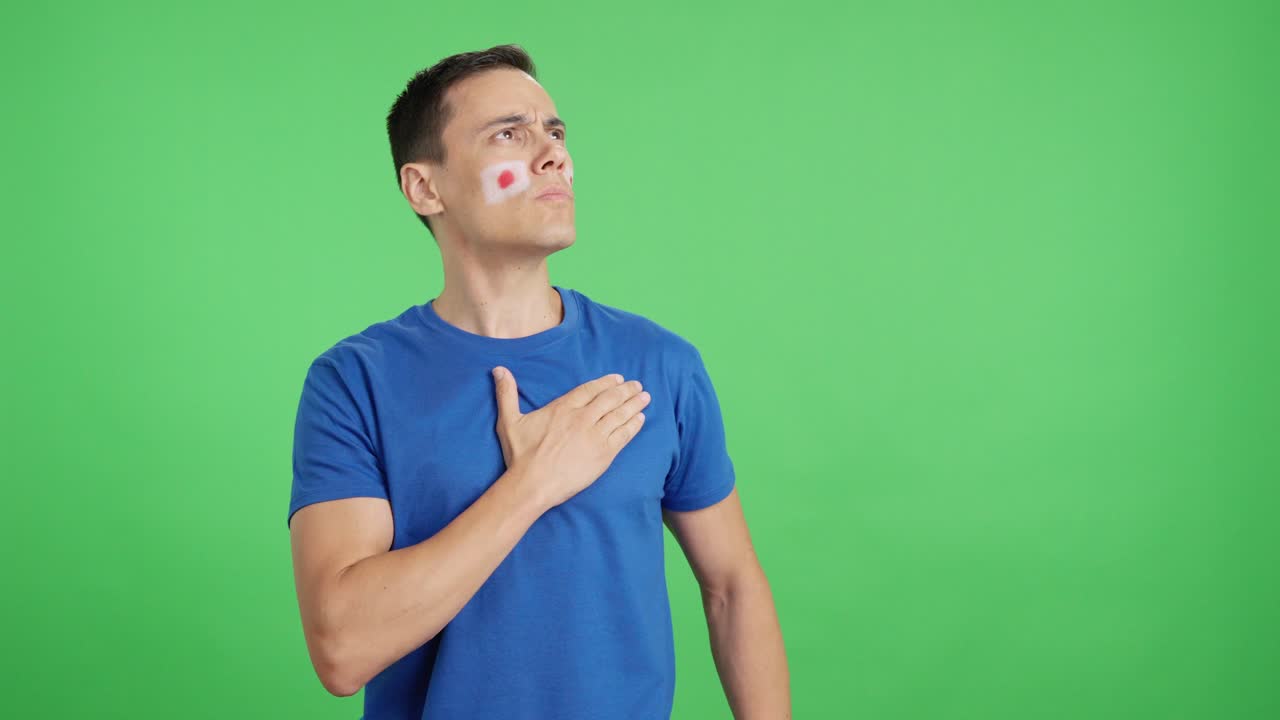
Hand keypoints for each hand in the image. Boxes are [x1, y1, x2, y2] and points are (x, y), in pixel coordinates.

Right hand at [492, 367, 650, 508]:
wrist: (533, 484)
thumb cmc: (520, 455)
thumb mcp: (509, 421)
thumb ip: (506, 393)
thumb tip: (498, 369)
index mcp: (563, 407)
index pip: (590, 389)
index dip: (606, 383)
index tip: (618, 379)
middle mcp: (582, 418)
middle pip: (610, 399)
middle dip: (626, 390)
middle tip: (638, 385)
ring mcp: (595, 436)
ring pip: (619, 414)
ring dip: (634, 404)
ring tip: (645, 397)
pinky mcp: (603, 454)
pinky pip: (623, 435)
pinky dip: (633, 425)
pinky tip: (641, 418)